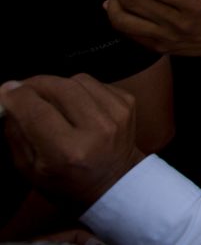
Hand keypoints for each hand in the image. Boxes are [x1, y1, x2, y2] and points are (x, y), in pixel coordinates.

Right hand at [0, 75, 144, 207]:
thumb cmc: (67, 180)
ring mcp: (117, 113)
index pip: (37, 111)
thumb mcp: (30, 169)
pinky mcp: (128, 102)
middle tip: (21, 89)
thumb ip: (15, 133)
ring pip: (77, 80)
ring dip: (57, 84)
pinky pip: (95, 83)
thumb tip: (7, 97)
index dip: (16, 96)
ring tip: (48, 98)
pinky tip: (74, 103)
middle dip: (34, 84)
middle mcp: (97, 128)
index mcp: (69, 151)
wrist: (115, 182)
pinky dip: (79, 88)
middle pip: (59, 87)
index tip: (5, 90)